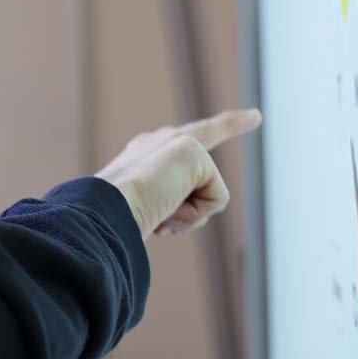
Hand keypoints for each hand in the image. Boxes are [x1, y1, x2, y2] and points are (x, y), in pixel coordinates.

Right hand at [95, 108, 261, 238]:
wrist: (100, 211)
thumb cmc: (111, 223)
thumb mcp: (136, 221)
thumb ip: (156, 216)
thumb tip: (152, 243)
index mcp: (140, 156)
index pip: (173, 141)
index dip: (212, 128)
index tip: (241, 116)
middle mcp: (157, 141)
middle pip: (211, 130)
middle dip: (233, 122)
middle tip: (257, 115)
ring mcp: (174, 140)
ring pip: (207, 195)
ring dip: (187, 217)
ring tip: (156, 210)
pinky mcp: (191, 149)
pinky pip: (215, 200)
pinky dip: (193, 215)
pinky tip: (165, 207)